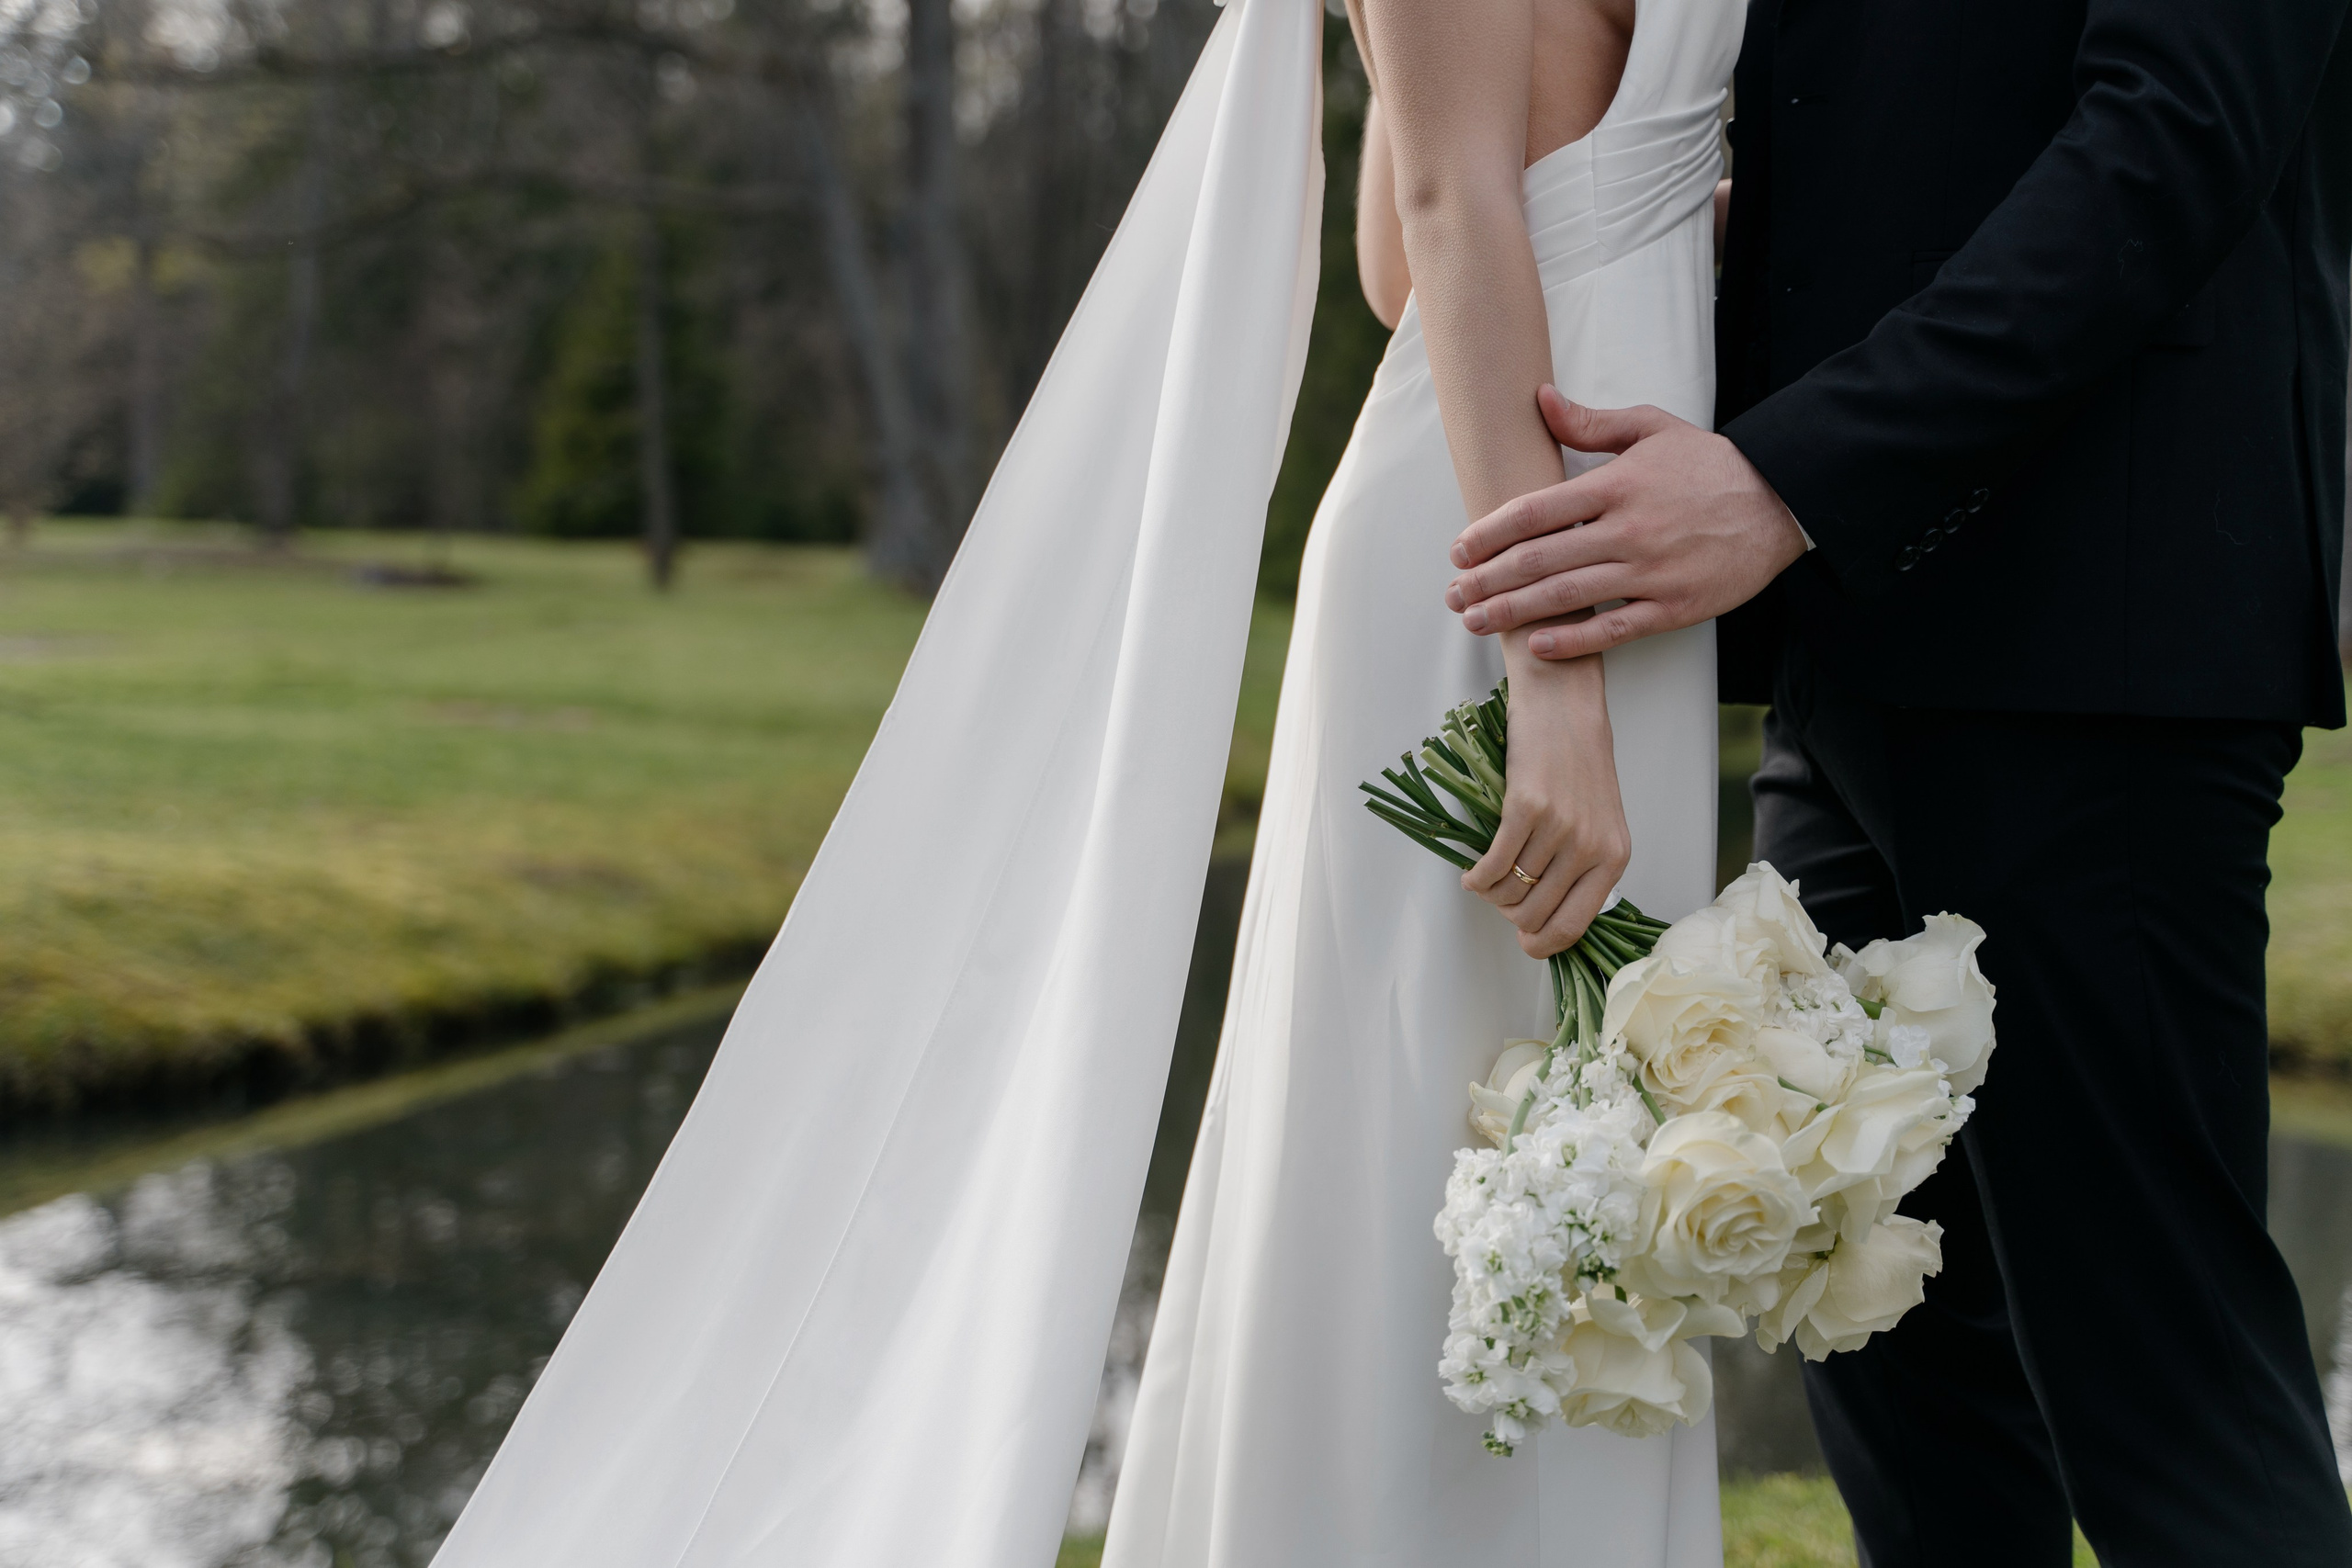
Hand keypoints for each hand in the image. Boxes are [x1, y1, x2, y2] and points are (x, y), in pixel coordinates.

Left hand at [1443, 386, 1807, 659]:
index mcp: (1617, 485)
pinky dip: (1574, 642)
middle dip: (1489, 580)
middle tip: (1453, 595)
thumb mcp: (1652, 429)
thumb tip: (1540, 399)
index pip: (1537, 511)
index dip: (1490, 533)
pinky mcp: (1674, 606)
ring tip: (1476, 622)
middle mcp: (1629, 530)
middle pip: (1541, 559)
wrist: (1780, 501)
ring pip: (1568, 597)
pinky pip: (1614, 629)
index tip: (1459, 551)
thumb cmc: (1709, 465)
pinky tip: (1537, 648)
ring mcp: (1651, 572)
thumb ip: (1592, 421)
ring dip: (1515, 612)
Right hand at [1460, 660, 1628, 957]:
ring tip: (1484, 880)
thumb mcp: (1598, 820)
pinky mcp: (1527, 808)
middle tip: (1500, 899)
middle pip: (1535, 914)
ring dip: (1489, 894)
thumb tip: (1544, 914)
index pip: (1575, 924)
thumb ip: (1582, 865)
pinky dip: (1476, 877)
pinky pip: (1493, 865)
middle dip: (1509, 916)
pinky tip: (1471, 874)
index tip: (1524, 943)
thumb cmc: (1578, 761)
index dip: (1543, 944)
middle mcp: (1590, 847)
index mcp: (1614, 857)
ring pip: (1510, 891)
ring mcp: (1559, 828)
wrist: (1564, 707)